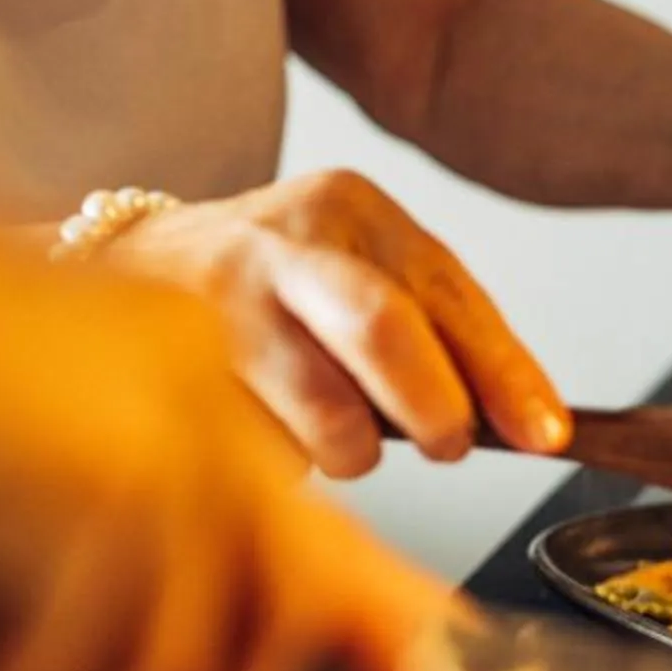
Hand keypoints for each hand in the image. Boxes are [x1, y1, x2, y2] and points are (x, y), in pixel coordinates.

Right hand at [103, 169, 570, 476]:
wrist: (125, 269)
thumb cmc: (274, 291)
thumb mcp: (361, 277)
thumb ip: (436, 338)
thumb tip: (529, 426)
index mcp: (355, 211)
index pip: (450, 294)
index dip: (507, 373)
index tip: (546, 435)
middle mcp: (287, 240)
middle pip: (383, 329)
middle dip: (434, 409)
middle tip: (447, 446)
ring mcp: (220, 298)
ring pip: (323, 410)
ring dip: (350, 451)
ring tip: (336, 436)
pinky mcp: (171, 363)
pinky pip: (263, 446)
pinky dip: (284, 459)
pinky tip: (263, 426)